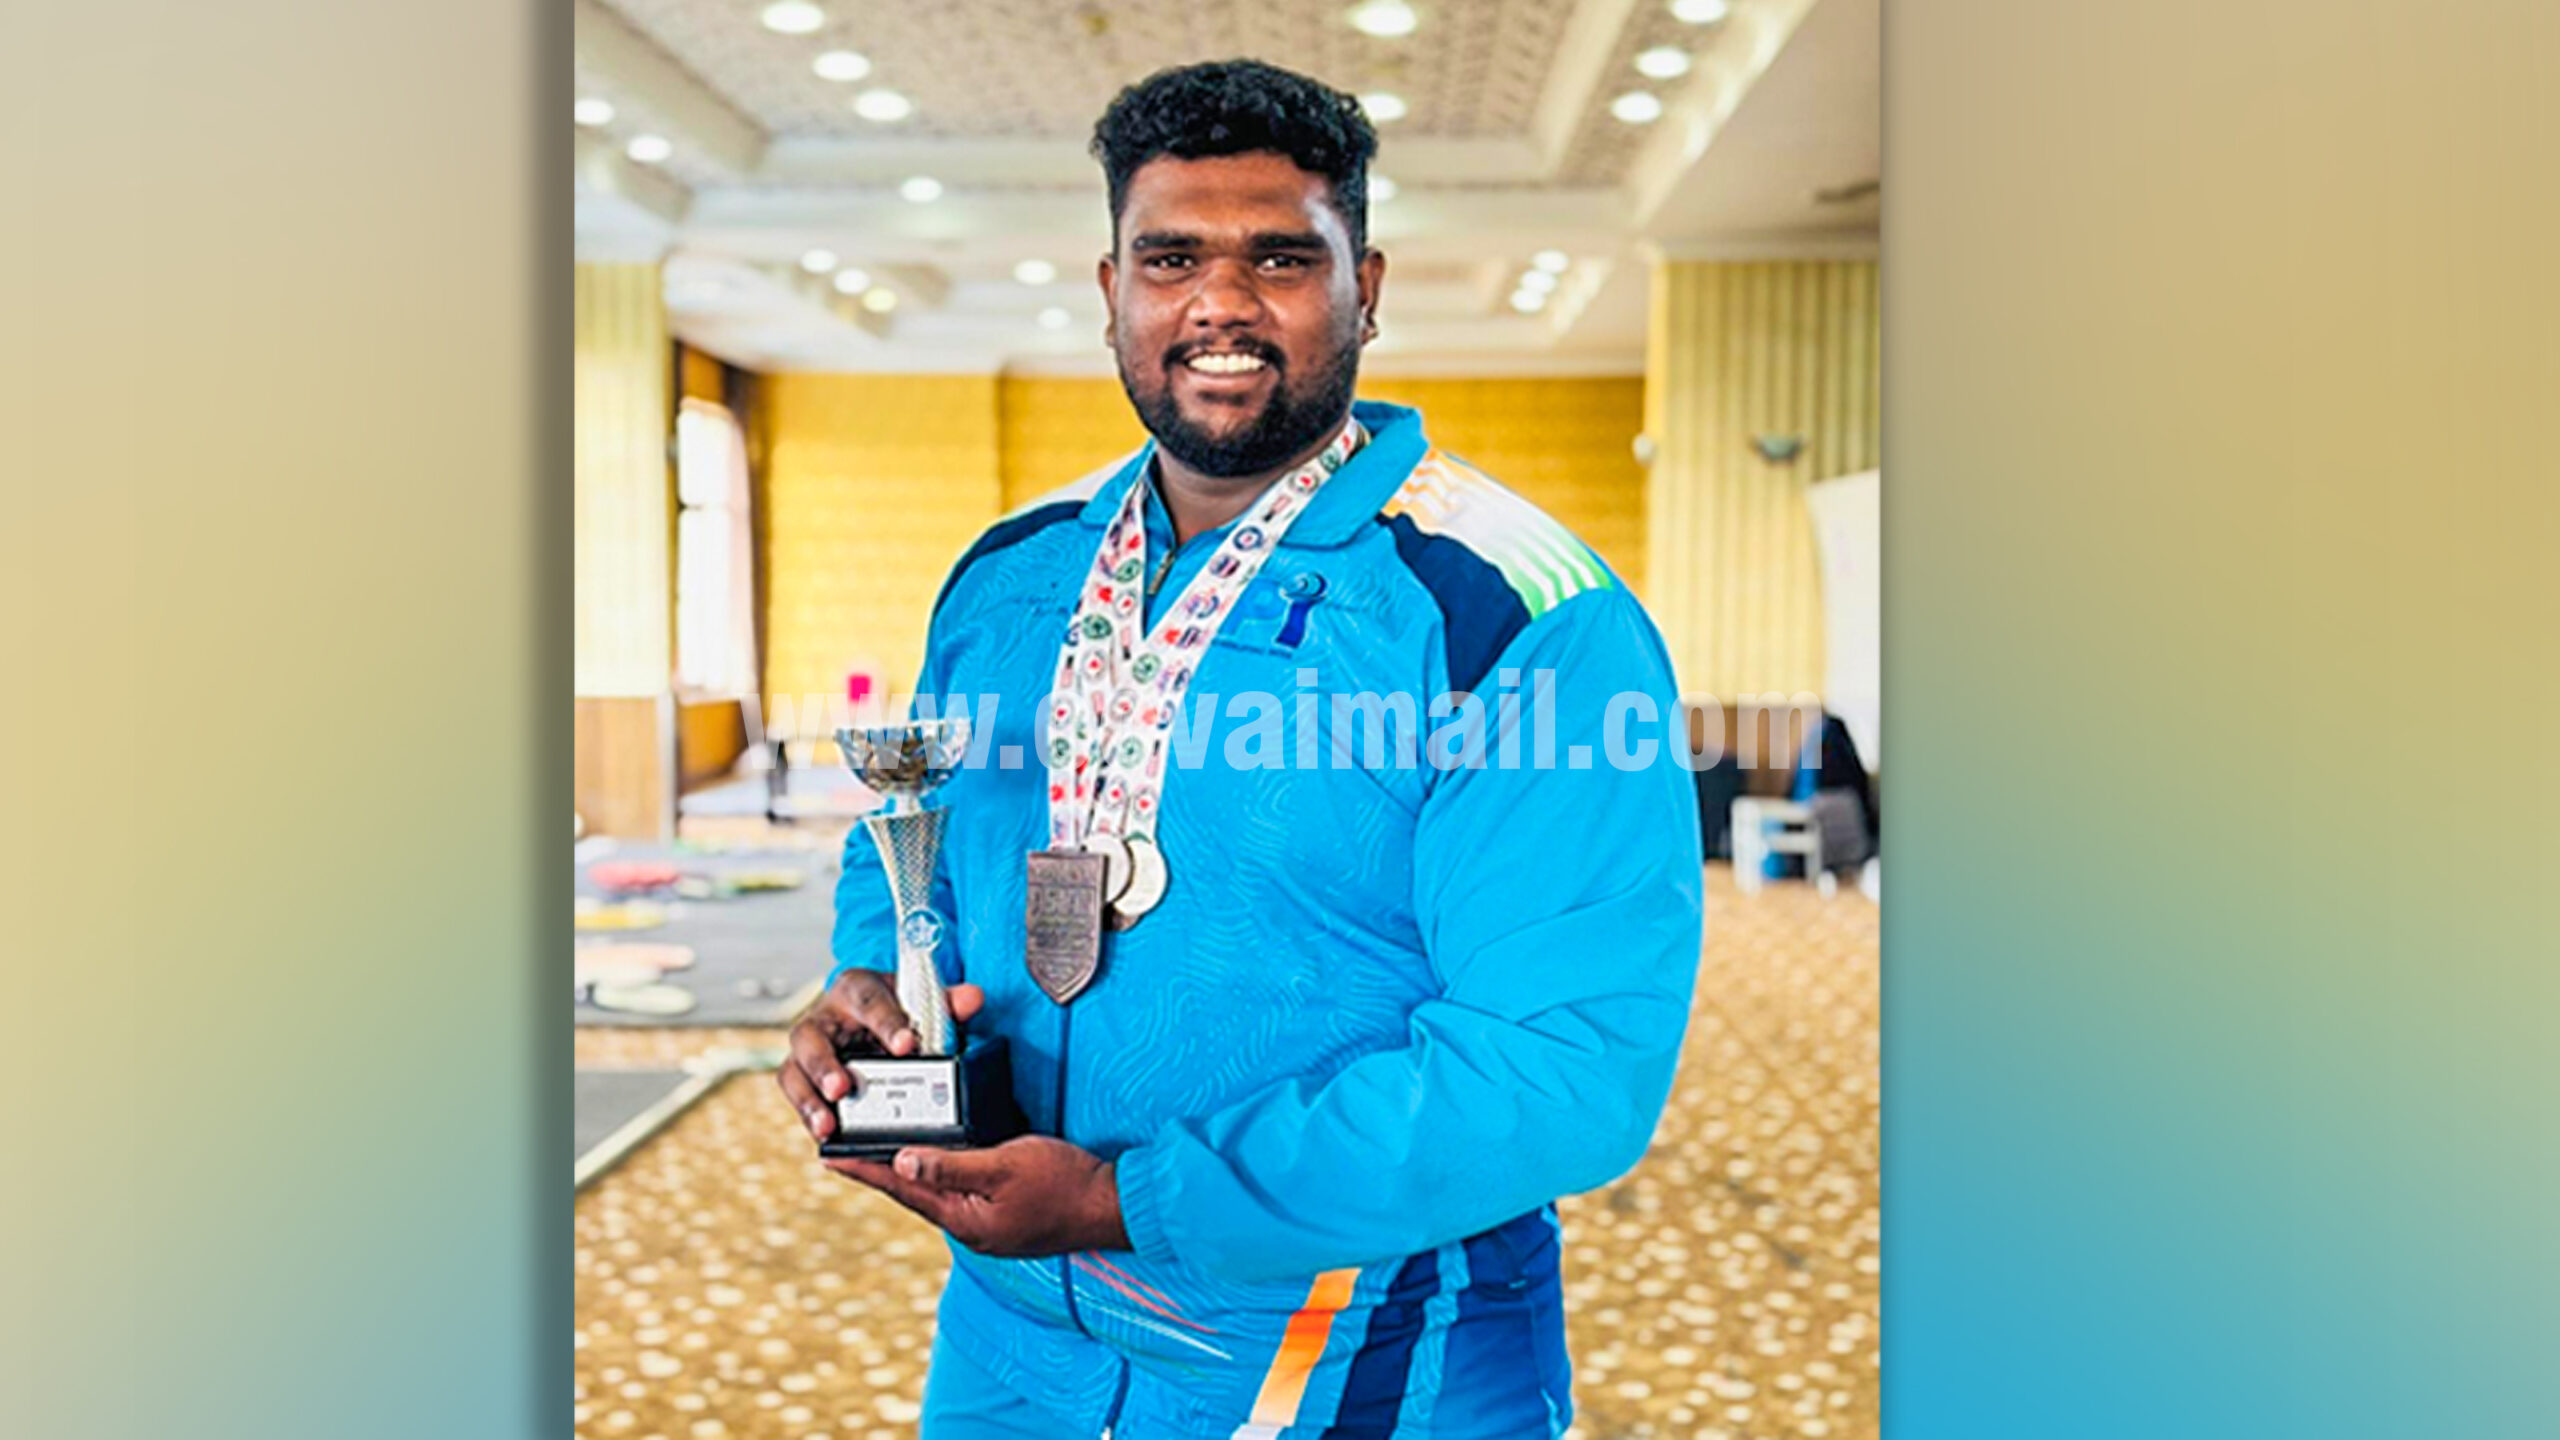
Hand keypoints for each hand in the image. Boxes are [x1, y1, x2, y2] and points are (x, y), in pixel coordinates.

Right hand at [776, 970, 984, 1142]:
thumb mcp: (922, 1005)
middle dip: (826, 1064)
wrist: (874, 1022)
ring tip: (828, 1125)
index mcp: (856, 989)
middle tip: (844, 1088)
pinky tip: (825, 1135)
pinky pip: (795, 1095)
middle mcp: (823, 1016)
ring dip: (808, 1098)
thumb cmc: (898, 1012)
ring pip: (794, 1069)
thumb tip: (973, 998)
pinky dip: (807, 1115)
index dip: (886, 1022)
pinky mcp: (800, 1076)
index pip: (868, 1000)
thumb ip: (947, 1004)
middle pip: (812, 1035)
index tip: (907, 1046)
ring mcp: (807, 1049)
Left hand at [825, 1136, 1130, 1257]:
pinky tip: (936, 1157)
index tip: (831, 1157)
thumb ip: (953, 1165)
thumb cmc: (1065, 1183)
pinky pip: (960, 1190)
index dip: (865, 1169)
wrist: (1112, 1206)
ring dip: (909, 1169)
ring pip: (937, 1191)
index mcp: (964, 1219)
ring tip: (880, 1149)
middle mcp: (969, 1227)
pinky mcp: (1002, 1214)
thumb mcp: (1006, 1166)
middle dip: (881, 1169)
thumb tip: (903, 1162)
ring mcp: (987, 1223)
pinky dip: (941, 1171)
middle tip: (846, 1148)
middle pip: (914, 1193)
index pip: (902, 1189)